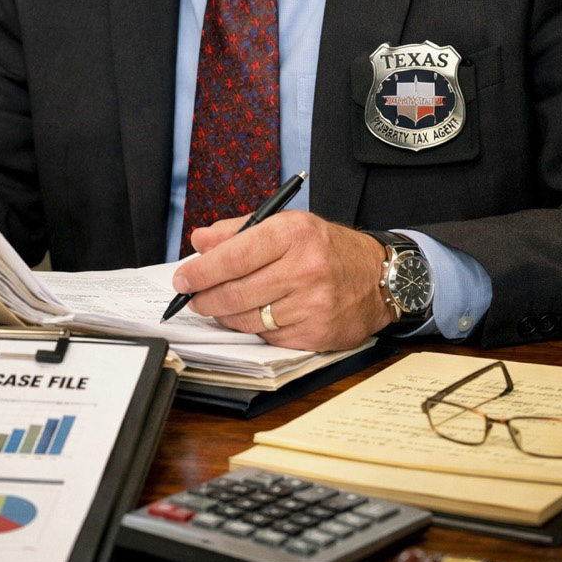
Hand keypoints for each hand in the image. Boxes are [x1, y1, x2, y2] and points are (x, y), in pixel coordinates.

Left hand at [173, 211, 391, 349]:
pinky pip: (269, 337)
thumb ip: (239, 231)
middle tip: (193, 298)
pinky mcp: (317, 332)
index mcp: (293, 234)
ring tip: (217, 307)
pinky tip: (252, 317)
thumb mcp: (287, 225)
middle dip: (205, 298)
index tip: (182, 278)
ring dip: (225, 316)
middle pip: (236, 292)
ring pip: (249, 319)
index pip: (234, 256)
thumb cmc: (326, 248)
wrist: (379, 277)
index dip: (201, 271)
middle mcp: (305, 268)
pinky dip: (254, 329)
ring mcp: (313, 304)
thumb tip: (200, 240)